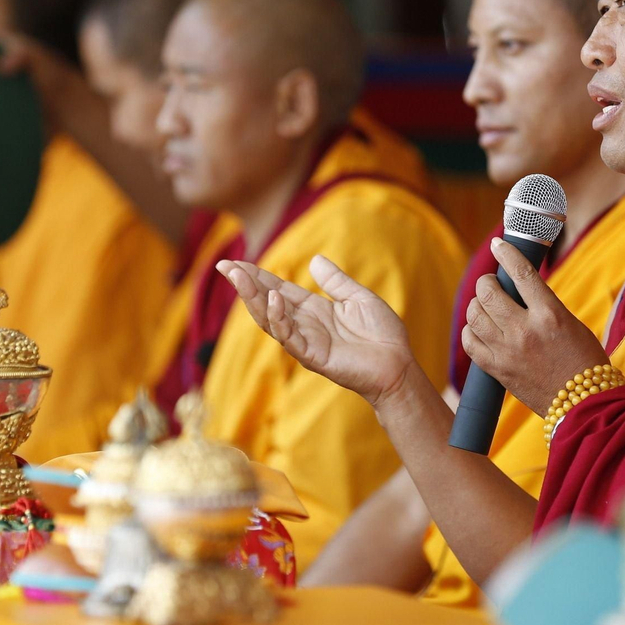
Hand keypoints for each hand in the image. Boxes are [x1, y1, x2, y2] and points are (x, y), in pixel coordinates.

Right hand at [218, 255, 417, 404]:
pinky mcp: (314, 357)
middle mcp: (305, 325)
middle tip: (224, 267)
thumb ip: (336, 281)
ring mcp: (307, 342)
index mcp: (314, 310)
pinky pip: (291, 338)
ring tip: (239, 278)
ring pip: (271, 320)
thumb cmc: (382, 335)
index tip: (235, 264)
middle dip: (246, 286)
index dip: (257, 277)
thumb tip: (314, 260)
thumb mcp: (358, 298)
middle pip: (268, 303)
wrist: (399, 365)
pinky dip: (280, 319)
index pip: (279, 290)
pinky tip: (274, 300)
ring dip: (254, 300)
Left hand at [462, 238, 611, 413]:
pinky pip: (470, 342)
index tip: (498, 244)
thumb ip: (543, 304)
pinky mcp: (497, 370)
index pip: (521, 273)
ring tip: (484, 305)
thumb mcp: (571, 323)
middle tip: (492, 284)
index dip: (506, 253)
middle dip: (486, 282)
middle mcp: (525, 331)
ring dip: (476, 304)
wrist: (584, 404)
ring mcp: (508, 351)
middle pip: (488, 292)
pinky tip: (478, 329)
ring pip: (474, 315)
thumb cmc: (584, 361)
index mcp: (550, 315)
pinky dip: (469, 330)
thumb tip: (518, 287)